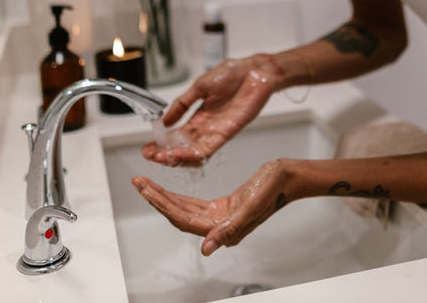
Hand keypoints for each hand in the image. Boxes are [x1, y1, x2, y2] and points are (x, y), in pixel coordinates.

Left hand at [131, 160, 289, 255]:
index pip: (184, 219)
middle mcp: (219, 225)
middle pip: (179, 214)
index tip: (146, 190)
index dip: (162, 205)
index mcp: (225, 228)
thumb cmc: (275, 187)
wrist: (288, 177)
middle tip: (138, 182)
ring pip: (184, 209)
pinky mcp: (223, 207)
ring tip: (146, 184)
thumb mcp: (252, 205)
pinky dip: (178, 195)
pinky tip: (167, 190)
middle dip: (156, 198)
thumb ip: (230, 229)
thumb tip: (207, 249)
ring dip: (164, 196)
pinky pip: (194, 203)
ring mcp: (221, 217)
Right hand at [142, 56, 279, 166]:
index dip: (161, 143)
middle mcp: (206, 127)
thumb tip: (164, 121)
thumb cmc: (232, 74)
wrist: (255, 71)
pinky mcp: (227, 132)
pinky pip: (208, 148)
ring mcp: (216, 132)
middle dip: (165, 153)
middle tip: (150, 156)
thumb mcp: (199, 87)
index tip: (147, 148)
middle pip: (182, 147)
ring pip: (193, 152)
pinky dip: (193, 153)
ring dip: (176, 156)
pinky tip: (179, 154)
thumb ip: (182, 104)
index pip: (176, 135)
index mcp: (198, 116)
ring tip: (161, 157)